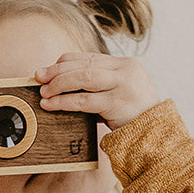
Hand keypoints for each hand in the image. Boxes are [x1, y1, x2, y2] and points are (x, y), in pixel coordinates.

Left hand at [34, 52, 161, 131]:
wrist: (155, 136)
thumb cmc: (132, 117)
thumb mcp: (118, 94)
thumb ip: (99, 85)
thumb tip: (62, 82)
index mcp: (125, 64)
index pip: (89, 57)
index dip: (65, 62)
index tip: (48, 70)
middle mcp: (126, 70)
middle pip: (84, 65)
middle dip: (57, 71)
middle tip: (38, 77)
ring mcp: (123, 85)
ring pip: (83, 78)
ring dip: (59, 84)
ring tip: (43, 92)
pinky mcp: (117, 103)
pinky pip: (84, 100)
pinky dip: (64, 101)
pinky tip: (51, 104)